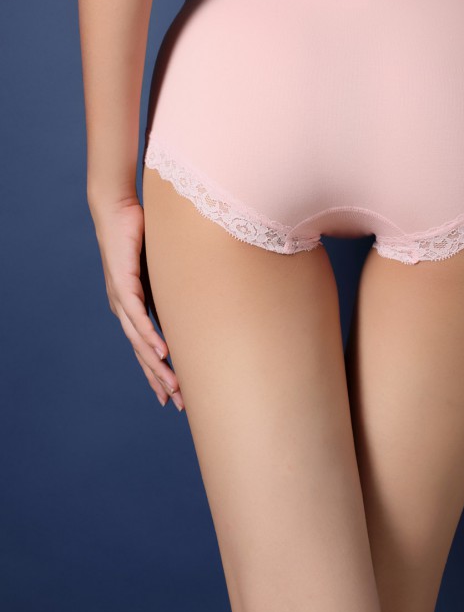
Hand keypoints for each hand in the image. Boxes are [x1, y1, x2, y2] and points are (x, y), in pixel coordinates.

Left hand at [89, 194, 184, 410]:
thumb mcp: (163, 269)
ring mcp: (121, 298)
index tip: (173, 394)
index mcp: (133, 307)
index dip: (158, 372)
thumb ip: (174, 287)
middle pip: (142, 353)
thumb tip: (198, 298)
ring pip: (139, 341)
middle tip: (177, 403)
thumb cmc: (140, 235)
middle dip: (160, 379)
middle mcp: (124, 308)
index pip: (146, 347)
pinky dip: (148, 335)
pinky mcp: (122, 283)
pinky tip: (160, 351)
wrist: (116, 209)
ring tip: (172, 385)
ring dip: (156, 365)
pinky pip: (137, 316)